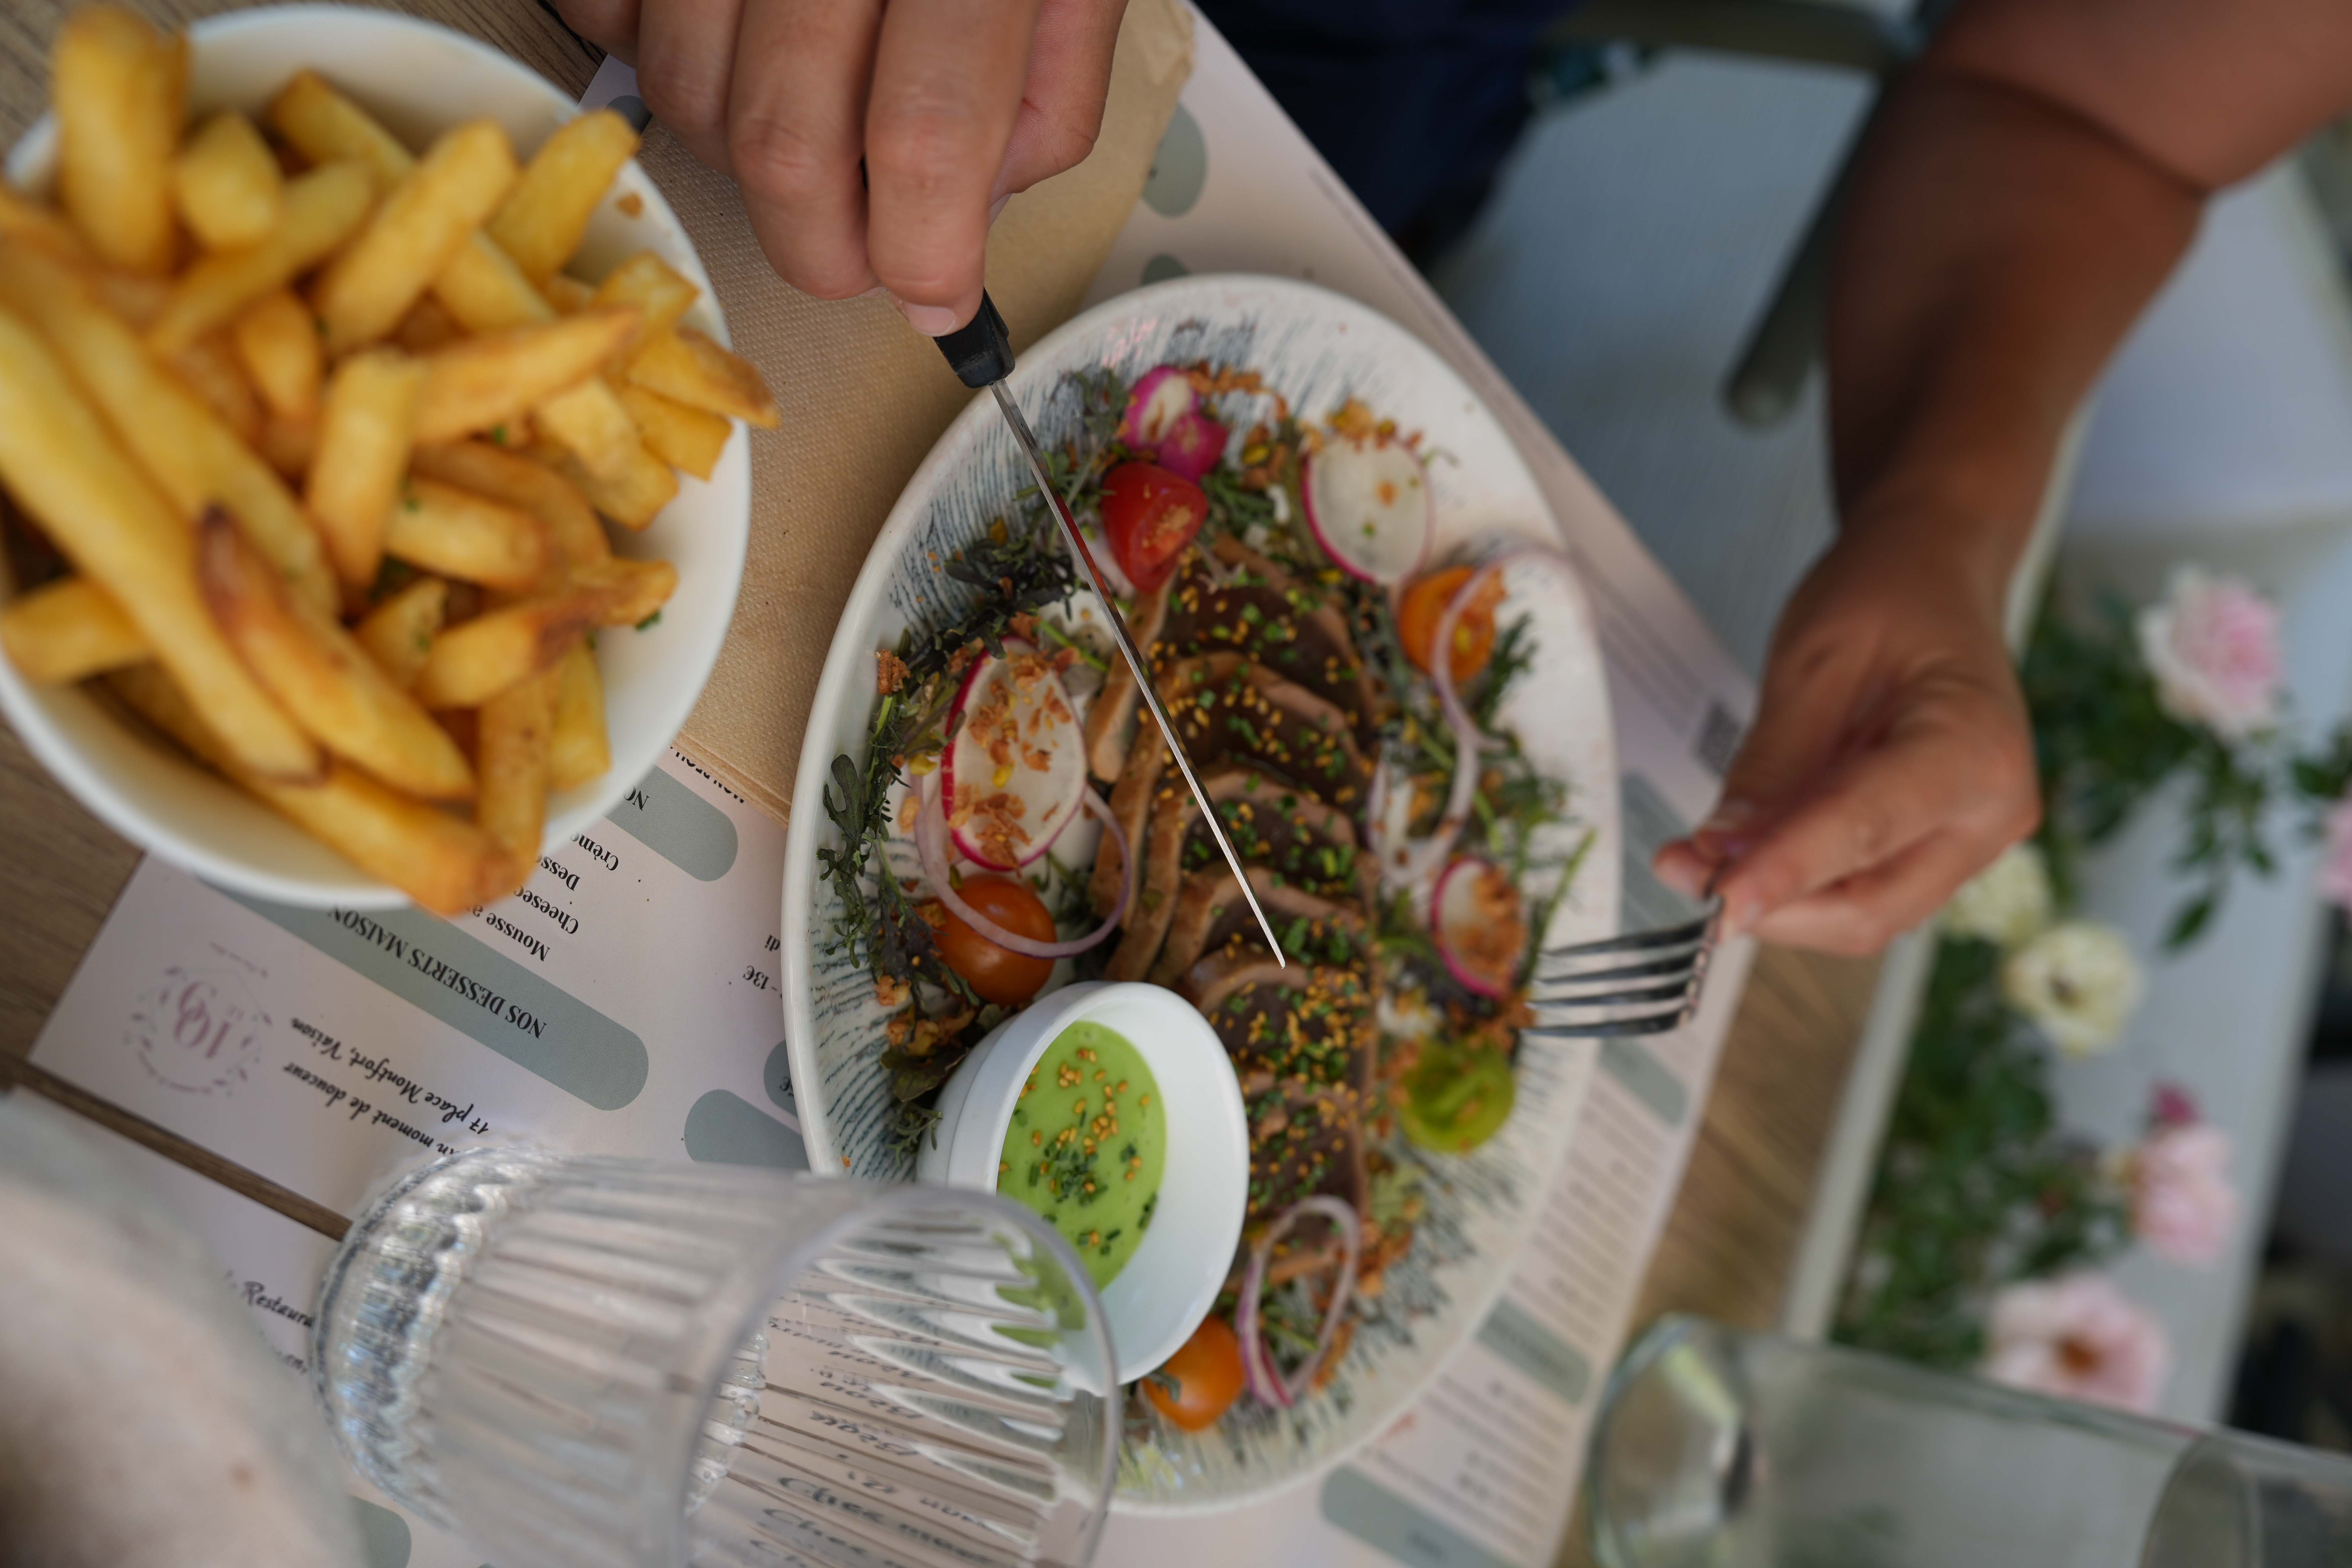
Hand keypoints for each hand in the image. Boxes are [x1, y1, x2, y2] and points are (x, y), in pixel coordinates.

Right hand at [554, 0, 1127, 329]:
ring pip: (685, 95)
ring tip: (802, 122)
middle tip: (855, 258)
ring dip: (739, 157)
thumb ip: (1046, 95)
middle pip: (782, 140)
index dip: (921, 252)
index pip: (926, 134)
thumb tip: (970, 220)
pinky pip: (602, 15)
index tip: (933, 294)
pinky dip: (653, 53)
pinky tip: (726, 30)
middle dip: (818, 246)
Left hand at [1652, 520, 2039, 954]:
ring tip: (1699, 863)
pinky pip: (1860, 891)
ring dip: (1777, 903)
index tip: (1718, 897)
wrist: (1932, 578)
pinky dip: (1796, 885)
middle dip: (1772, 905)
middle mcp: (1991, 810)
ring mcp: (1969, 837)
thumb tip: (1721, 848)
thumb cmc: (1890, 598)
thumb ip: (1773, 761)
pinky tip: (1743, 857)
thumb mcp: (1815, 660)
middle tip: (1684, 873)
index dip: (1786, 872)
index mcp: (1979, 748)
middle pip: (1871, 906)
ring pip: (1862, 914)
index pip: (1868, 830)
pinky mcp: (1934, 847)